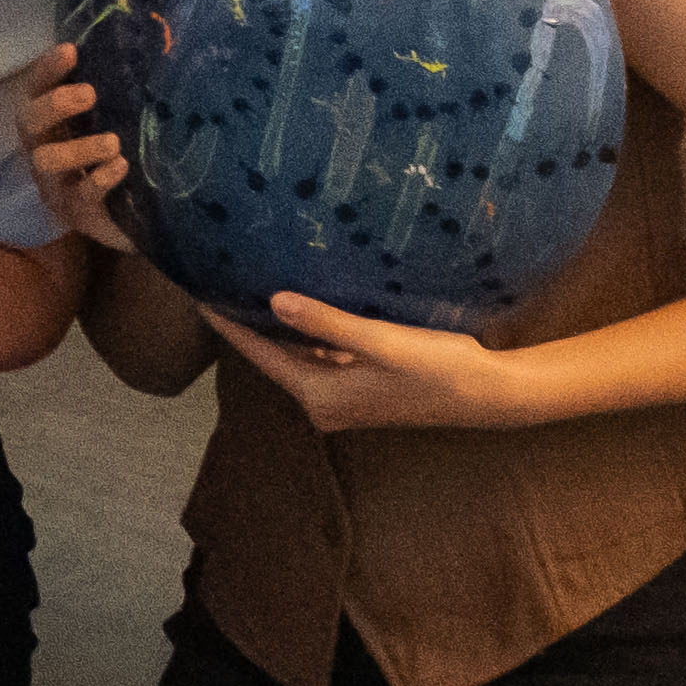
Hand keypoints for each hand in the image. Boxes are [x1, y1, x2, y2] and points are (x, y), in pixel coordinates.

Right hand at [15, 47, 138, 257]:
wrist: (134, 218)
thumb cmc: (118, 156)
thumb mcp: (115, 121)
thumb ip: (117, 93)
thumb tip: (147, 48)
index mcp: (51, 119)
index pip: (37, 86)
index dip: (48, 68)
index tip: (71, 51)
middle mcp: (44, 146)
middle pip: (29, 120)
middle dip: (56, 104)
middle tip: (90, 93)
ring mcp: (55, 182)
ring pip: (46, 160)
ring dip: (78, 148)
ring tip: (113, 142)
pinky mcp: (75, 212)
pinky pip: (79, 195)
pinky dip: (100, 179)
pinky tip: (121, 167)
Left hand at [202, 292, 552, 433]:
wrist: (488, 395)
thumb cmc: (437, 368)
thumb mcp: (378, 342)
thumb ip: (326, 322)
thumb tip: (274, 301)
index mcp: (320, 396)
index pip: (261, 355)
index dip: (229, 326)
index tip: (198, 296)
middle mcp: (325, 402)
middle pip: (275, 357)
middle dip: (249, 324)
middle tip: (219, 283)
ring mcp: (344, 397)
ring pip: (299, 357)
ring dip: (279, 328)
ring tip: (249, 287)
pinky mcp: (363, 387)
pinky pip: (323, 357)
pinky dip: (309, 334)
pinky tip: (302, 306)